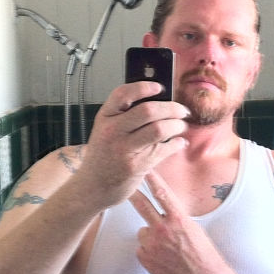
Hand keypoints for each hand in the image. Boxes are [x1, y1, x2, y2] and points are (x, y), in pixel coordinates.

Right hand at [78, 83, 189, 208]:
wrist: (92, 187)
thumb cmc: (101, 158)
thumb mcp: (104, 131)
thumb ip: (124, 117)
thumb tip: (158, 103)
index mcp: (104, 117)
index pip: (123, 94)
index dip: (144, 87)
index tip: (159, 87)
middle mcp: (112, 131)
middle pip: (148, 111)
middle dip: (171, 108)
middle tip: (182, 110)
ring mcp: (124, 149)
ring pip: (159, 129)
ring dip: (177, 126)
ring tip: (181, 126)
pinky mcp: (136, 165)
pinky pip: (164, 150)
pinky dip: (177, 144)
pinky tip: (180, 143)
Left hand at [129, 171, 229, 273]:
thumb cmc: (203, 255)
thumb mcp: (194, 229)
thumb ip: (175, 219)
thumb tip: (163, 212)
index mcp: (178, 219)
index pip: (162, 193)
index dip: (152, 179)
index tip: (145, 169)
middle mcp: (164, 230)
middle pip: (142, 206)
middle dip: (133, 195)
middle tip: (127, 188)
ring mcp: (153, 245)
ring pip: (143, 232)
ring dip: (149, 236)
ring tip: (166, 248)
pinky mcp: (146, 259)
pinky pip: (141, 249)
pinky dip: (148, 252)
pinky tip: (162, 258)